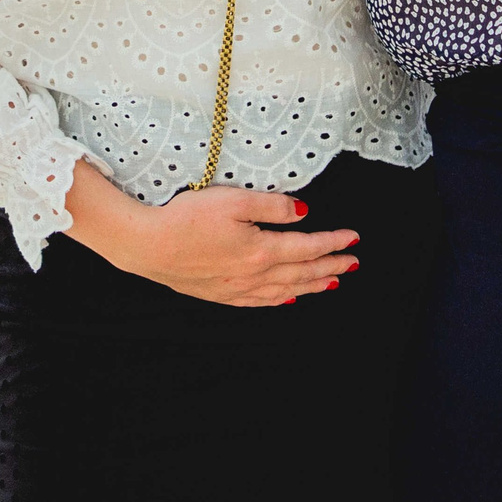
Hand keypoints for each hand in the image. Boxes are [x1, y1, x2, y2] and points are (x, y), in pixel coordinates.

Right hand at [63, 163, 360, 306]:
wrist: (147, 245)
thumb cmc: (186, 218)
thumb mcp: (233, 200)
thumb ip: (272, 206)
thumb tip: (304, 213)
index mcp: (261, 250)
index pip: (308, 247)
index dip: (334, 243)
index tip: (354, 239)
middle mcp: (254, 275)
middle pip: (301, 272)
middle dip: (331, 267)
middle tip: (353, 264)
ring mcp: (236, 288)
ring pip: (285, 290)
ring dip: (311, 286)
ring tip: (332, 283)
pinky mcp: (220, 293)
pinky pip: (260, 301)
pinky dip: (280, 300)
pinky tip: (288, 299)